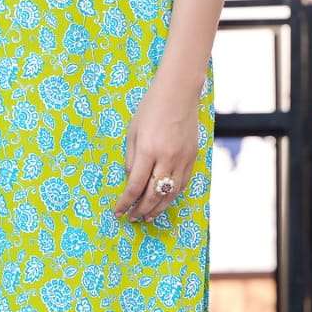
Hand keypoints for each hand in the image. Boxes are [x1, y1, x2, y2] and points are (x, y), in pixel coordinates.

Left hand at [112, 75, 199, 222]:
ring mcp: (182, 159)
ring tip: (147, 216)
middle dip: (141, 210)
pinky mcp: (193, 157)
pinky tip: (164, 201)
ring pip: (170, 194)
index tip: (118, 211)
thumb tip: (131, 181)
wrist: (179, 93)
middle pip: (153, 195)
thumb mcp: (133, 132)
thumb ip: (131, 158)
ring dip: (158, 208)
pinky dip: (172, 196)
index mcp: (147, 150)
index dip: (125, 202)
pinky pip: (183, 184)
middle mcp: (166, 158)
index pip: (135, 186)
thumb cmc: (151, 108)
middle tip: (132, 218)